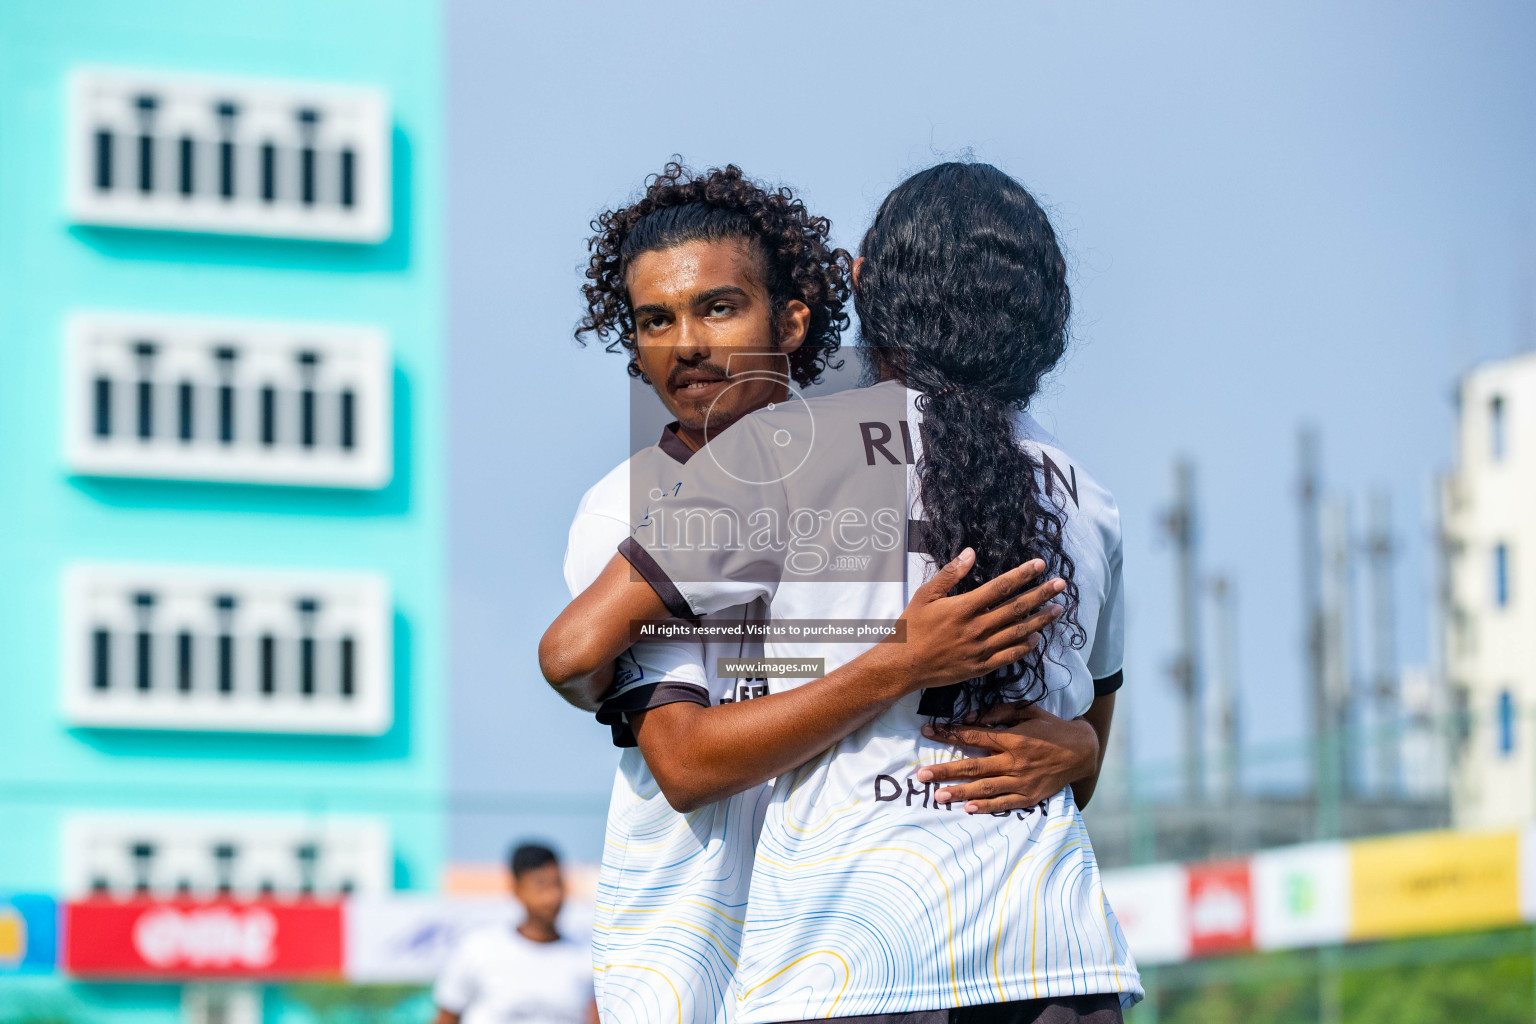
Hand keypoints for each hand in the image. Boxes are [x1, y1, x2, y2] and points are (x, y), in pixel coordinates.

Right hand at [867, 548, 1065, 696]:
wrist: (904, 665)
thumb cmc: (912, 628)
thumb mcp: (925, 595)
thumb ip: (949, 574)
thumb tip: (970, 553)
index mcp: (964, 607)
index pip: (1001, 586)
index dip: (1023, 574)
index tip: (1039, 565)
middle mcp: (977, 628)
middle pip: (1016, 608)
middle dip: (1041, 594)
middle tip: (1061, 584)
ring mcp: (981, 649)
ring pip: (1018, 632)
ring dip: (1040, 620)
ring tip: (1057, 609)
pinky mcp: (980, 667)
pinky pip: (1010, 656)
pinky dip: (1025, 646)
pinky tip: (1037, 638)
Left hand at [917, 703, 1098, 812]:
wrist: (1082, 751)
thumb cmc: (1051, 728)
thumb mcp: (1028, 710)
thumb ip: (999, 712)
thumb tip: (971, 717)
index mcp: (1012, 738)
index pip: (974, 736)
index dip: (949, 733)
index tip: (927, 731)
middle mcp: (1014, 761)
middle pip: (974, 766)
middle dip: (945, 770)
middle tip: (922, 775)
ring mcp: (1021, 781)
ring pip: (985, 788)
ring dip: (960, 793)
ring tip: (938, 797)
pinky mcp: (1030, 797)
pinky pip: (1005, 804)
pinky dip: (987, 807)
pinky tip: (969, 810)